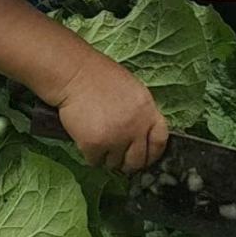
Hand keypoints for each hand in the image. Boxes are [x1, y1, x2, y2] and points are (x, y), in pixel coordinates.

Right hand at [56, 50, 168, 173]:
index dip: (153, 153)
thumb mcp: (132, 90)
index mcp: (147, 109)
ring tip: (98, 137)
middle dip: (127, 163)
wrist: (75, 73)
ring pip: (114, 163)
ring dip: (106, 156)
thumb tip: (141, 137)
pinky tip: (86, 137)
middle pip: (138, 160)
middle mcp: (135, 125)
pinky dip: (90, 154)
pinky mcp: (95, 144)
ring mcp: (116, 137)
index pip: (160, 141)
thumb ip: (140, 113)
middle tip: (118, 156)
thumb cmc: (101, 77)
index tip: (145, 157)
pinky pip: (95, 161)